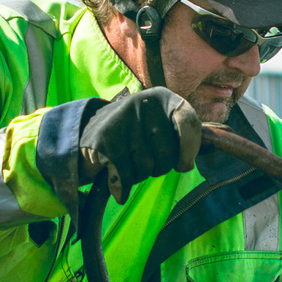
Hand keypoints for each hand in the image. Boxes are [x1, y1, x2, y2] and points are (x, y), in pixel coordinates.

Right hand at [77, 86, 202, 201]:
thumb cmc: (135, 134)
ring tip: (128, 163)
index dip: (188, 151)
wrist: (90, 132)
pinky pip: (126, 174)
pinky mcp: (105, 137)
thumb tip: (190, 160)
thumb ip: (185, 137)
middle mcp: (144, 102)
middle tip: (146, 161)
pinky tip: (117, 179)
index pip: (188, 124)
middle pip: (168, 154)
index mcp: (163, 97)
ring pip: (147, 167)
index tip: (181, 163)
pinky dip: (123, 185)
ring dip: (139, 175)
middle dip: (159, 168)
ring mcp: (123, 118)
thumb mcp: (161, 125)